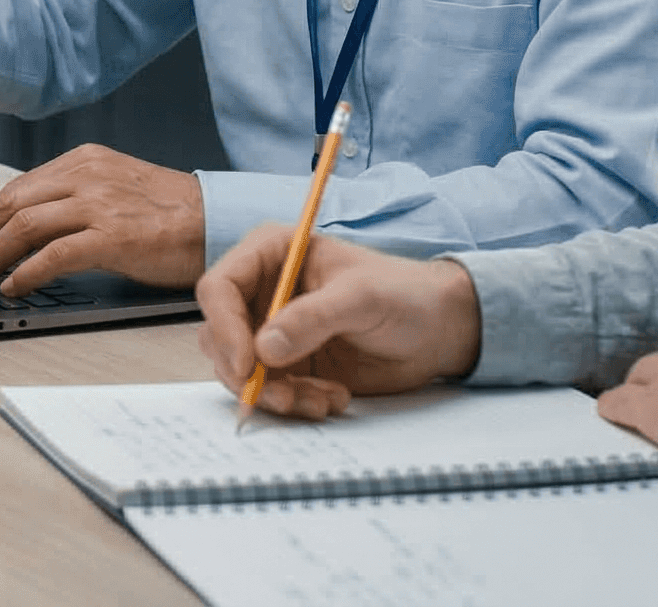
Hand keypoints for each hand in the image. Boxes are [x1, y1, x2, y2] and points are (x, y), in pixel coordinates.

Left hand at [0, 145, 203, 295]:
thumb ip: (76, 198)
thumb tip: (29, 230)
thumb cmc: (172, 214)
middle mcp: (86, 175)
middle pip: (11, 204)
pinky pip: (53, 254)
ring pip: (24, 226)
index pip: (17, 188)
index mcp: (84, 161)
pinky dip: (26, 272)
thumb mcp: (117, 188)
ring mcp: (99, 203)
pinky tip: (15, 287)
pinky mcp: (113, 235)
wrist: (218, 221)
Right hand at [196, 224, 483, 419]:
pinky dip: (294, 403)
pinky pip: (269, 391)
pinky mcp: (288, 365)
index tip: (248, 363)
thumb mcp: (361, 297)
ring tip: (319, 398)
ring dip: (273, 393)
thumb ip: (312, 317)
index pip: (219, 287)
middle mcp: (263, 292)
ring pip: (239, 370)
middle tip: (282, 394)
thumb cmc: (404, 294)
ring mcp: (272, 331)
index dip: (224, 326)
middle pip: (219, 335)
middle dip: (245, 371)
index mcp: (271, 255)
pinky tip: (332, 398)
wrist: (438, 330)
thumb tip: (263, 348)